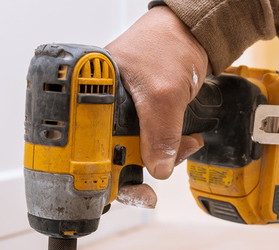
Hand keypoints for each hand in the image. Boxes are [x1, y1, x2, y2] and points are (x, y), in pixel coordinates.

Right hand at [106, 6, 208, 207]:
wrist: (192, 31)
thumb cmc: (167, 43)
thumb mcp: (165, 93)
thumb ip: (160, 134)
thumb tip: (156, 168)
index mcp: (92, 95)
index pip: (86, 144)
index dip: (99, 171)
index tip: (119, 190)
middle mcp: (103, 106)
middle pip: (111, 152)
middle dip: (140, 166)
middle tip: (160, 171)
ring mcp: (122, 111)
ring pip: (135, 150)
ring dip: (161, 156)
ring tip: (183, 147)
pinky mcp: (141, 114)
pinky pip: (150, 140)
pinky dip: (168, 146)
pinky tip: (184, 141)